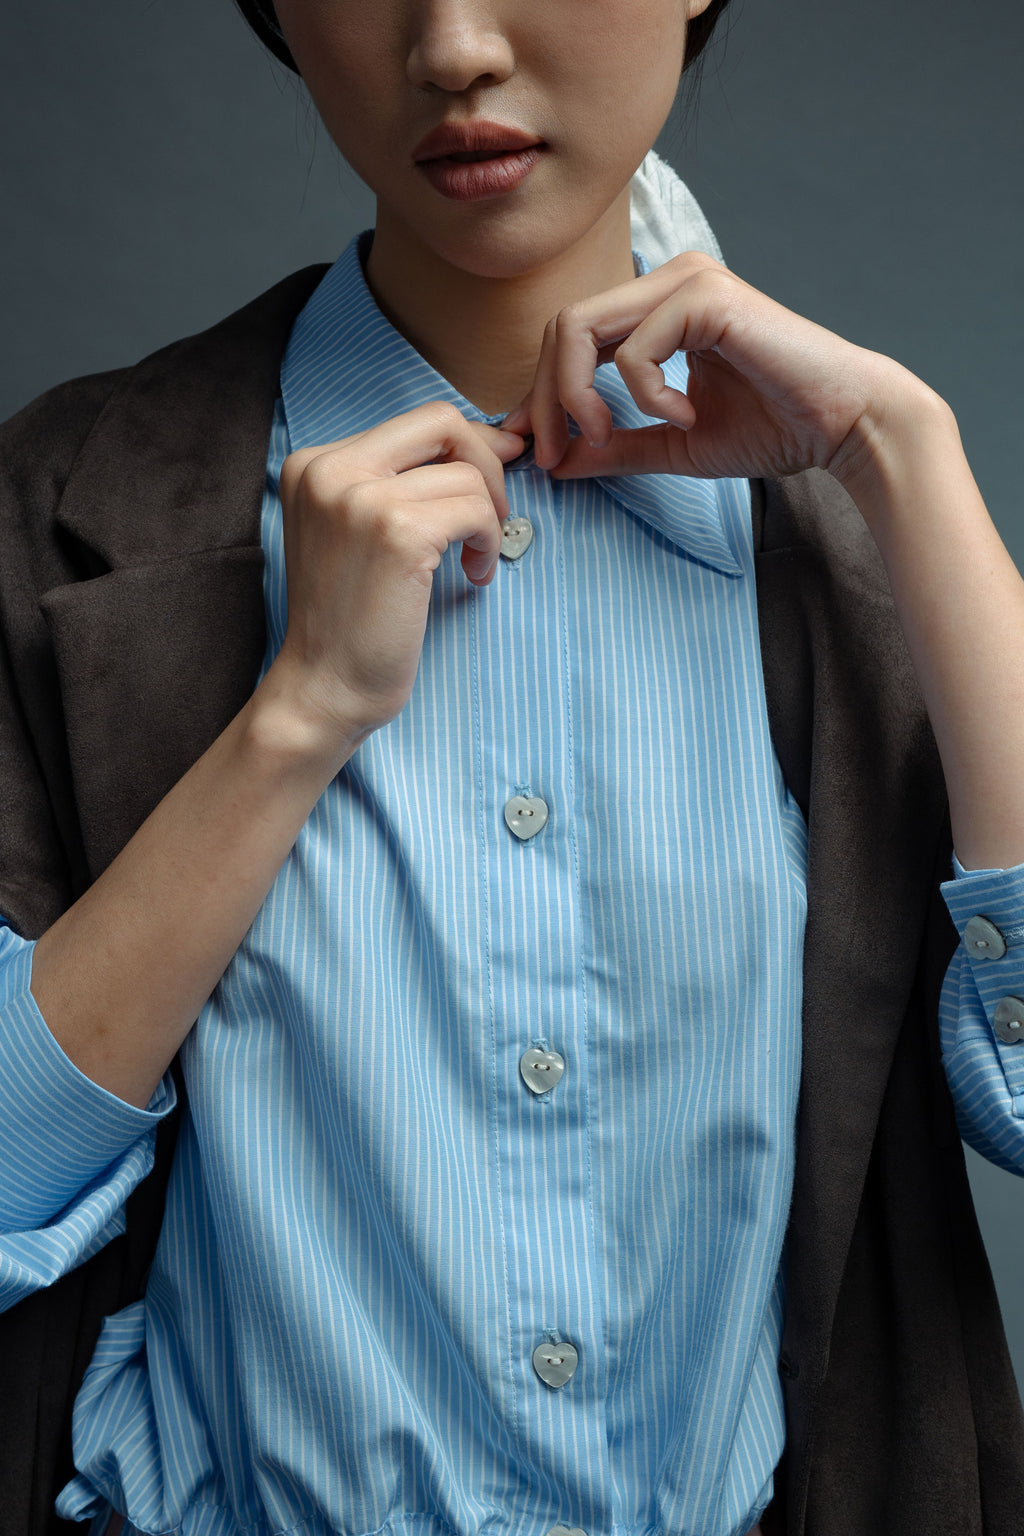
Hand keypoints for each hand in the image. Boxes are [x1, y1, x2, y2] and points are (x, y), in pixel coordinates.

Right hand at [268, 402, 523, 752]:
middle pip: (441, 421)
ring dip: (489, 519)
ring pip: (467, 474)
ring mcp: (362, 497)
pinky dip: (489, 542)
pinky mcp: (398, 532)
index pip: (414, 422)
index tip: (495, 473)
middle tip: (496, 514)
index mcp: (314, 464)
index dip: (466, 444)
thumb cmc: (348, 620)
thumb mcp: (354, 531)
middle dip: (487, 462)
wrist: (324, 686)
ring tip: (473, 561)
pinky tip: (473, 575)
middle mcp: (330, 469)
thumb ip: (396, 484)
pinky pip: (477, 510)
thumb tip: (487, 442)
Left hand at [501, 250, 921, 485]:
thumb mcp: (675, 444)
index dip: (540, 395)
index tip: (534, 450)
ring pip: (580, 326)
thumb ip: (616, 446)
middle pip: (562, 327)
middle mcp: (667, 282)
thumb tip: (557, 462)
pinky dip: (644, 395)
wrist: (844, 423)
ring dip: (577, 395)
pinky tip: (684, 416)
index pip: (570, 338)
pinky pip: (634, 348)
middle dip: (545, 399)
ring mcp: (686, 280)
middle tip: (555, 456)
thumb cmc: (776, 428)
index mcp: (658, 307)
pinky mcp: (706, 296)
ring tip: (606, 436)